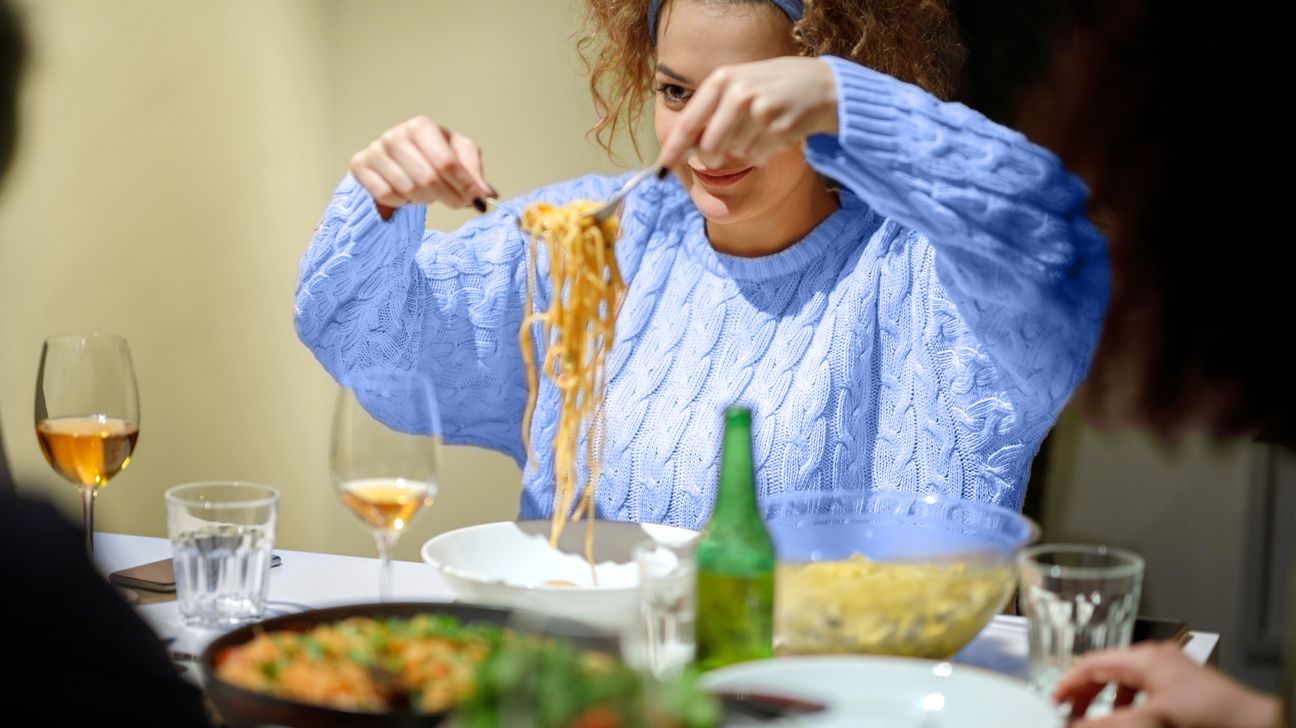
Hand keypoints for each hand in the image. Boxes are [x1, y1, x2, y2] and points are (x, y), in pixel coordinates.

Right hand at [349, 116, 493, 216]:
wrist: (397, 159)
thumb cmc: (433, 155)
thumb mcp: (459, 156)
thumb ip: (474, 173)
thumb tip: (487, 194)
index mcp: (422, 126)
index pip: (446, 162)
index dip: (464, 185)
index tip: (476, 199)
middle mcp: (395, 135)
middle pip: (428, 179)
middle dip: (448, 197)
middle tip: (458, 203)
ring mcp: (375, 150)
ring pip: (408, 190)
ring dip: (424, 200)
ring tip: (428, 192)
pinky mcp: (360, 165)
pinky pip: (387, 195)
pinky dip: (401, 202)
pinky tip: (405, 193)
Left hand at [657, 57, 837, 171]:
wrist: (821, 85)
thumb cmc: (772, 88)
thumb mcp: (739, 87)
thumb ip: (712, 113)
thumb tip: (687, 150)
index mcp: (722, 80)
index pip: (688, 123)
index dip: (672, 150)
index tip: (660, 170)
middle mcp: (738, 93)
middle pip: (709, 148)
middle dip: (712, 159)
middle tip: (723, 154)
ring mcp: (760, 110)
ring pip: (735, 154)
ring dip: (745, 151)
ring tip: (761, 129)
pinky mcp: (779, 127)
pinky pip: (758, 156)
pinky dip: (763, 153)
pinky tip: (775, 133)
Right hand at [1052, 643, 1279, 727]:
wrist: (1256, 725)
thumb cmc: (1213, 716)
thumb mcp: (1150, 720)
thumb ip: (1109, 723)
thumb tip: (1076, 725)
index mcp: (1144, 658)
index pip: (1090, 663)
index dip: (1067, 683)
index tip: (1052, 702)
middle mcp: (1155, 659)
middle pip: (1105, 672)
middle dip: (1084, 695)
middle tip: (1068, 715)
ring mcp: (1170, 672)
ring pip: (1123, 683)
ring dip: (1104, 702)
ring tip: (1094, 720)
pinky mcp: (1182, 688)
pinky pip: (1142, 691)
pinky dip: (1127, 705)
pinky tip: (1128, 720)